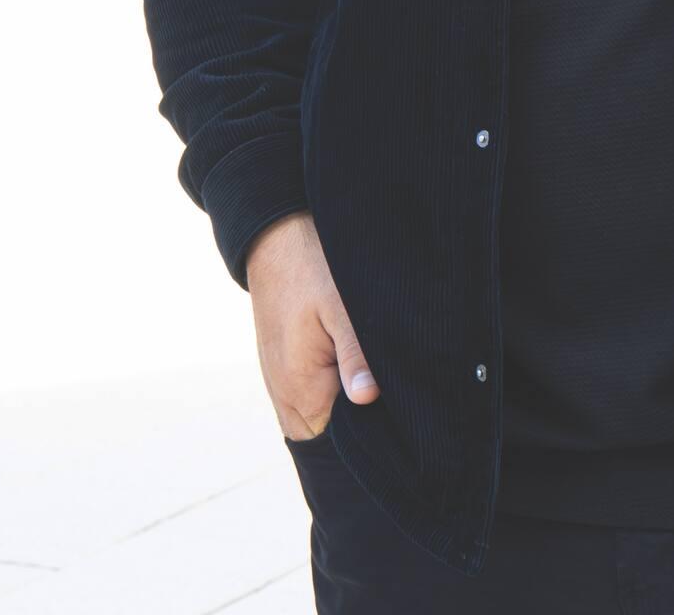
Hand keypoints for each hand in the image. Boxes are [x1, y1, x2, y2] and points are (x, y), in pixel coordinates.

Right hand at [247, 210, 380, 440]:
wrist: (276, 236)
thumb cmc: (312, 268)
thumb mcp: (342, 307)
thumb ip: (356, 356)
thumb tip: (366, 399)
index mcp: (299, 386)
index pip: (338, 438)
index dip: (369, 431)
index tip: (397, 413)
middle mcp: (283, 393)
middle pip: (325, 437)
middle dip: (355, 428)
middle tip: (389, 399)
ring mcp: (278, 381)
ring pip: (315, 419)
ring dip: (341, 411)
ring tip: (371, 384)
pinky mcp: (280, 367)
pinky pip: (306, 399)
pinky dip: (328, 396)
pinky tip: (350, 374)